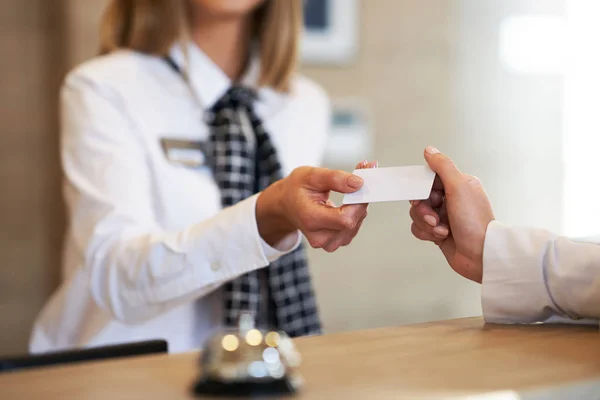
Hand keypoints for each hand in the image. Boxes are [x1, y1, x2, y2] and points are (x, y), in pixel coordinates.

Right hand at [257, 160, 375, 251]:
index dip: (359, 201)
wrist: (286, 205)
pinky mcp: (335, 242)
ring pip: (356, 223)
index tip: (363, 181)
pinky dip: (356, 212)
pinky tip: (348, 201)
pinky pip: (354, 226)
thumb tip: (358, 183)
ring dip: (359, 204)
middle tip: (360, 176)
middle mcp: (319, 236)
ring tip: (351, 188)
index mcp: (310, 219)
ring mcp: (328, 242)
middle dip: (361, 197)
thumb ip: (334, 178)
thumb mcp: (310, 175)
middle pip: (353, 221)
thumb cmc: (296, 189)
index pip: (345, 218)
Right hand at [409, 147, 494, 282]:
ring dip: (426, 223)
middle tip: (434, 215)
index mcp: (459, 185)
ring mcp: (444, 216)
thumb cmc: (475, 223)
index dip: (422, 188)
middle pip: (420, 197)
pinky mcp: (438, 232)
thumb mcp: (459, 187)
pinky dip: (427, 233)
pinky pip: (419, 228)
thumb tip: (430, 151)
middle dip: (424, 209)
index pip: (430, 178)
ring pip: (417, 214)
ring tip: (441, 228)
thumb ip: (443, 166)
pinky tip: (441, 236)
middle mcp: (451, 199)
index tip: (424, 195)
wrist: (480, 256)